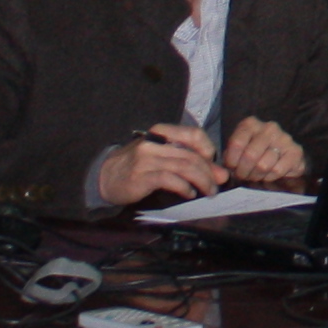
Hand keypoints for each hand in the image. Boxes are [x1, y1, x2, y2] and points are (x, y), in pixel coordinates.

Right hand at [98, 125, 230, 207]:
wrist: (105, 177)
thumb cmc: (138, 166)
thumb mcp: (162, 156)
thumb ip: (189, 161)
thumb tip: (221, 174)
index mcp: (161, 133)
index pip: (194, 134)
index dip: (208, 149)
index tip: (213, 164)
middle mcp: (154, 143)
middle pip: (192, 155)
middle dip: (209, 171)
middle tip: (217, 184)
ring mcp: (147, 159)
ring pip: (184, 167)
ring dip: (202, 181)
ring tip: (208, 191)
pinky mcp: (142, 176)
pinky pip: (170, 180)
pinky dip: (184, 187)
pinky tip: (189, 194)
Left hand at [218, 118, 309, 190]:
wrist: (282, 155)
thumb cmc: (255, 153)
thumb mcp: (239, 150)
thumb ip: (230, 156)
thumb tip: (225, 171)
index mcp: (251, 124)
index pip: (237, 143)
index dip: (232, 161)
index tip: (232, 167)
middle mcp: (269, 128)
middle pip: (250, 155)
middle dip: (243, 171)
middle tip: (243, 175)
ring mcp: (284, 138)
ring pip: (263, 165)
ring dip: (256, 175)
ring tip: (255, 175)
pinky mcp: (295, 151)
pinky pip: (277, 170)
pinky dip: (269, 177)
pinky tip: (268, 174)